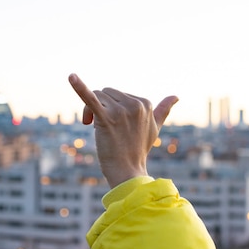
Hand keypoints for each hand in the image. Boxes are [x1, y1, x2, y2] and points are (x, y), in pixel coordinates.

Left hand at [68, 73, 178, 187]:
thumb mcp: (154, 127)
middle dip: (101, 107)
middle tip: (103, 127)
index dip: (112, 108)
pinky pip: (91, 99)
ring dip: (90, 111)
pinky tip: (71, 77)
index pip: (118, 94)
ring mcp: (121, 111)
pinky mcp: (106, 119)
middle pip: (105, 92)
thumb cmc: (138, 149)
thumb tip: (176, 96)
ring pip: (96, 96)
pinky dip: (79, 87)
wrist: (127, 171)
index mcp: (145, 103)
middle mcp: (134, 105)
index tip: (115, 124)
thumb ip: (163, 110)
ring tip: (93, 127)